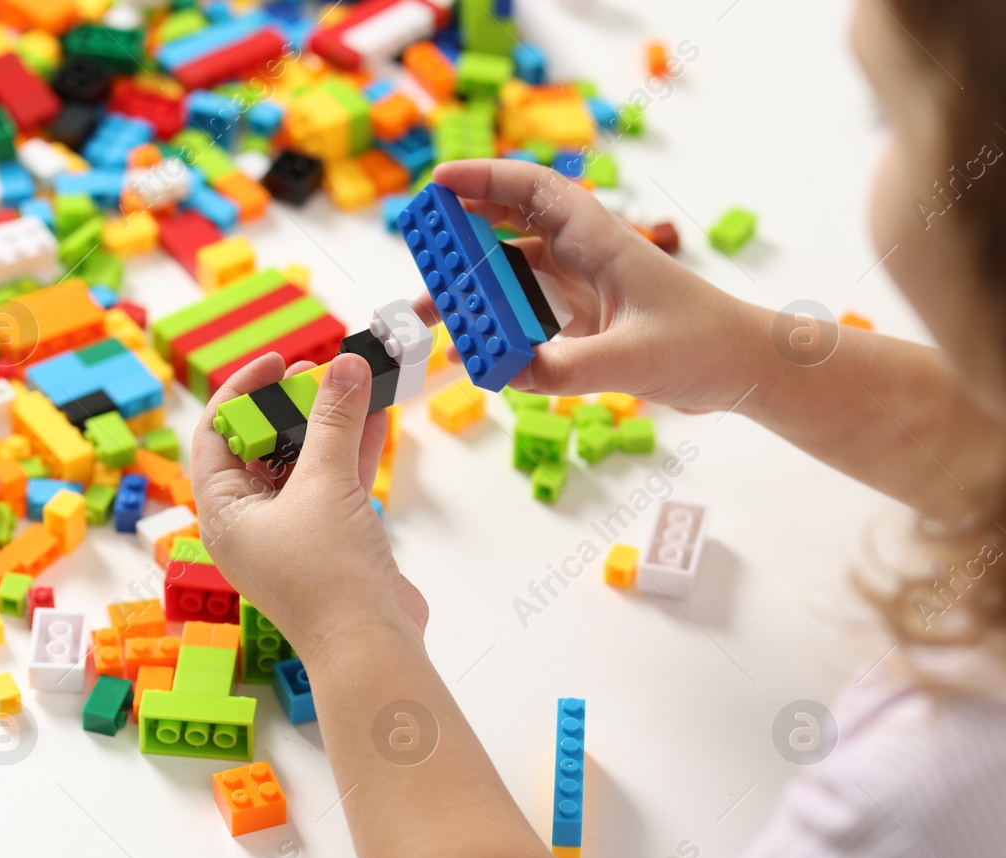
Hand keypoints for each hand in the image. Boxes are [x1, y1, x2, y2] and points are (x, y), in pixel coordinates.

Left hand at [191, 352, 428, 658]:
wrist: (371, 647)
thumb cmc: (329, 579)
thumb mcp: (325, 484)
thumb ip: (334, 420)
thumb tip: (345, 365)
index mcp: (224, 514)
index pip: (215, 437)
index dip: (241, 392)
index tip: (276, 362)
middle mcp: (251, 524)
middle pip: (261, 446)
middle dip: (291, 405)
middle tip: (318, 371)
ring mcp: (292, 534)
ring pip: (304, 463)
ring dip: (328, 424)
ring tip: (352, 382)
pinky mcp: (331, 541)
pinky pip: (335, 484)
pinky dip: (353, 451)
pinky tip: (376, 414)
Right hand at [413, 159, 771, 413]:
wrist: (745, 366)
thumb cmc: (705, 344)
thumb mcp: (630, 359)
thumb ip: (563, 368)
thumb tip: (501, 373)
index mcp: (599, 241)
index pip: (532, 191)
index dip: (483, 178)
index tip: (436, 184)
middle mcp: (584, 257)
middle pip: (508, 228)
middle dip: (458, 237)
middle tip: (418, 253)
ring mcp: (582, 288)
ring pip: (511, 275)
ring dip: (470, 290)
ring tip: (430, 313)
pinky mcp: (584, 321)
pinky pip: (525, 315)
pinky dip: (495, 326)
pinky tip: (474, 350)